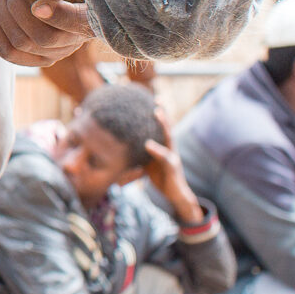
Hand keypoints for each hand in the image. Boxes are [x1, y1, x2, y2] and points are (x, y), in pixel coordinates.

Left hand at [0, 0, 92, 65]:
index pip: (79, 24)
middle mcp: (73, 44)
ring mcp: (54, 55)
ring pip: (20, 43)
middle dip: (17, 4)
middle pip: (40, 37)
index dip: (59, 15)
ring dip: (3, 13)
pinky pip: (7, 51)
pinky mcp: (35, 60)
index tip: (38, 3)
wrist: (72, 5)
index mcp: (91, 19)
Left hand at [143, 108, 202, 224]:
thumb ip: (138, 152)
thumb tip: (119, 146)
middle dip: (163, 112)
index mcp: (163, 146)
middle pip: (166, 127)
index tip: (150, 98)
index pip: (159, 127)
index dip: (156, 114)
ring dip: (164, 123)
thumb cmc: (160, 176)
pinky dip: (156, 149)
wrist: (175, 195)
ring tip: (158, 112)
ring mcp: (172, 156)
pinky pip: (164, 157)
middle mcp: (169, 148)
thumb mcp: (147, 162)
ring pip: (169, 136)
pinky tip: (148, 144)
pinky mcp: (172, 167)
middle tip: (157, 98)